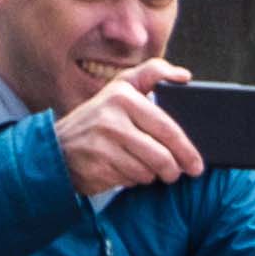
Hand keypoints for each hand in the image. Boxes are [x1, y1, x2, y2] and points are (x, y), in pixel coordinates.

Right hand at [53, 59, 204, 200]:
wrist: (58, 146)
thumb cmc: (100, 117)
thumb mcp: (122, 88)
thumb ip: (152, 74)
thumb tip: (185, 75)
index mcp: (123, 97)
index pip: (167, 128)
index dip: (186, 150)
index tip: (196, 164)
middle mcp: (111, 120)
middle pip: (161, 156)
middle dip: (174, 169)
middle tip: (176, 173)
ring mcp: (101, 145)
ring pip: (147, 172)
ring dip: (151, 175)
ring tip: (145, 168)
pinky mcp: (96, 168)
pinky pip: (130, 181)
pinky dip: (133, 180)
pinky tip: (124, 171)